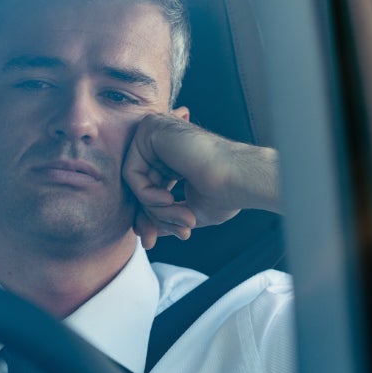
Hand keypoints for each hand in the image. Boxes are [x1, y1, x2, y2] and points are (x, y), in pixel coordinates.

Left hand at [123, 113, 278, 248]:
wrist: (241, 179)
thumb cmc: (226, 193)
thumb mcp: (189, 211)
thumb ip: (165, 215)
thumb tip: (145, 232)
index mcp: (172, 156)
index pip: (147, 189)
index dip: (149, 218)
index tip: (152, 242)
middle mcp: (161, 142)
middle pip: (139, 187)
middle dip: (151, 218)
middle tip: (168, 237)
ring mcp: (154, 133)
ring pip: (135, 183)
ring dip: (155, 210)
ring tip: (184, 219)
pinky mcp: (149, 130)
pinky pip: (131, 173)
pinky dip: (147, 195)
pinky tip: (169, 199)